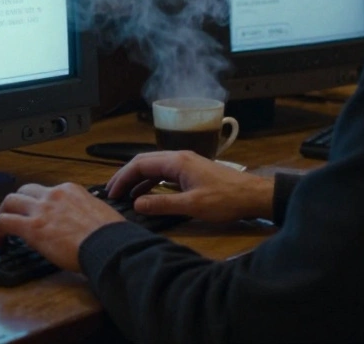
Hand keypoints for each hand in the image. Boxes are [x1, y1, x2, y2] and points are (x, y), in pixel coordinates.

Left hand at [0, 183, 125, 271]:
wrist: (109, 246)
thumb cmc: (111, 236)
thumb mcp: (100, 213)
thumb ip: (85, 213)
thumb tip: (82, 224)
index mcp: (72, 190)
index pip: (47, 191)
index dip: (39, 204)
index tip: (38, 215)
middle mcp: (54, 194)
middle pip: (25, 190)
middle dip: (17, 203)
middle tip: (14, 216)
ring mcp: (42, 209)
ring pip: (10, 201)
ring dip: (3, 214)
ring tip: (1, 229)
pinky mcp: (32, 227)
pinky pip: (4, 222)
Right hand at [106, 150, 273, 222]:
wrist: (253, 195)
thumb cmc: (225, 199)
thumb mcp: (192, 205)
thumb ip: (162, 204)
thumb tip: (136, 204)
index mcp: (176, 161)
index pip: (140, 164)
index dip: (122, 177)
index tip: (111, 192)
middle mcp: (178, 157)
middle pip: (144, 162)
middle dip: (125, 176)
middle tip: (111, 192)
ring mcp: (185, 163)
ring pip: (153, 166)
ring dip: (137, 179)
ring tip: (124, 195)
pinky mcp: (191, 170)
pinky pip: (163, 172)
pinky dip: (150, 181)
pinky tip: (146, 194)